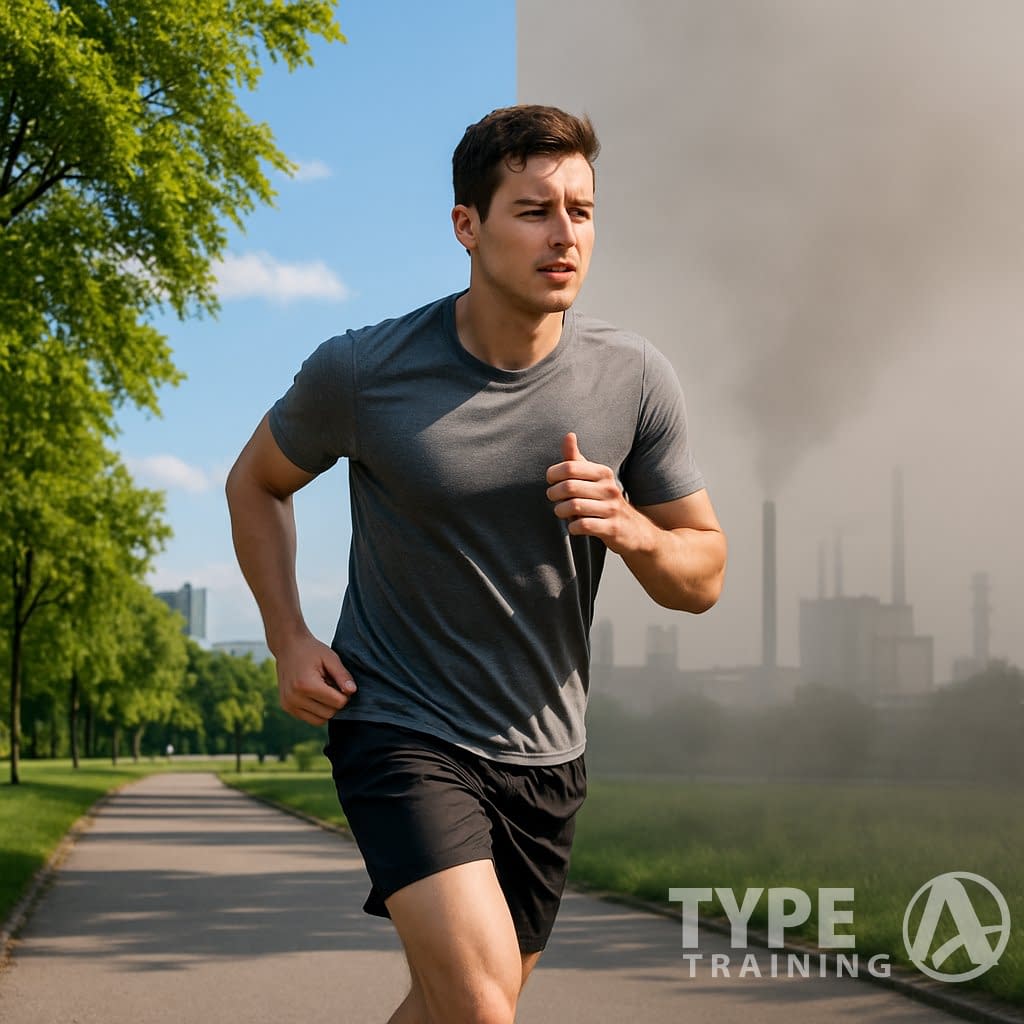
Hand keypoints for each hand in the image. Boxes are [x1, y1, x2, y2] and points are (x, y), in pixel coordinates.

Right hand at [274, 632, 356, 725]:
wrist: (288, 646)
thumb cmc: (311, 650)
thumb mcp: (330, 658)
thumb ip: (342, 675)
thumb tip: (352, 692)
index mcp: (307, 685)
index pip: (338, 703)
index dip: (345, 694)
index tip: (341, 682)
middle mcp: (295, 698)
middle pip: (329, 713)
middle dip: (335, 702)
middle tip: (332, 685)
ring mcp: (288, 705)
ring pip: (319, 720)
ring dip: (326, 708)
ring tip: (323, 690)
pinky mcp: (286, 708)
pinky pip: (309, 719)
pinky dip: (316, 710)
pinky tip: (314, 694)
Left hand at [546, 432, 653, 554]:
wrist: (633, 530)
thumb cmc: (605, 501)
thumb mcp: (593, 478)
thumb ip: (576, 460)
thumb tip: (569, 435)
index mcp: (603, 473)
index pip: (569, 467)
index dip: (553, 474)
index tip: (552, 481)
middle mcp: (609, 488)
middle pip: (569, 487)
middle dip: (554, 494)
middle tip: (554, 498)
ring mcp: (612, 509)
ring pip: (574, 506)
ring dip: (561, 511)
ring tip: (563, 512)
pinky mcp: (612, 528)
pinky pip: (583, 525)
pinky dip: (572, 527)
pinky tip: (575, 526)